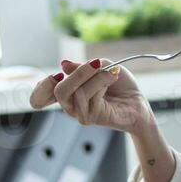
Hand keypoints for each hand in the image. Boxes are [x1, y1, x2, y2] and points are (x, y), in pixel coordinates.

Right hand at [30, 59, 155, 135]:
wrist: (138, 103)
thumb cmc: (120, 86)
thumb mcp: (102, 67)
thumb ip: (82, 67)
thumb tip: (63, 64)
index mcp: (69, 92)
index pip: (42, 95)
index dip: (42, 87)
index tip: (58, 74)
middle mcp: (71, 105)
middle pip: (59, 91)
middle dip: (78, 73)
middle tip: (96, 63)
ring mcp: (80, 113)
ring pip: (77, 92)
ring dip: (97, 77)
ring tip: (112, 73)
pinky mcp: (90, 118)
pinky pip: (89, 97)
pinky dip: (101, 83)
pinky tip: (112, 80)